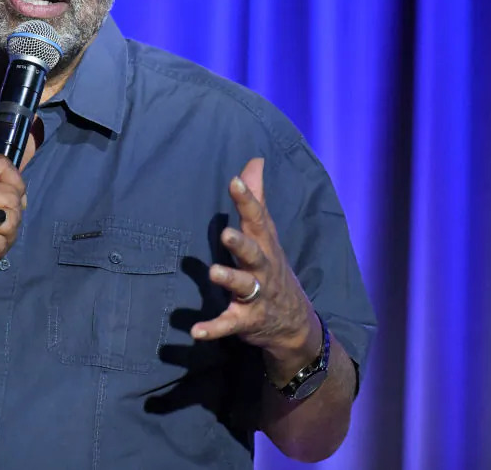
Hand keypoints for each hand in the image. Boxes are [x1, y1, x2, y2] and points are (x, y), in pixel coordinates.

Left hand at [190, 158, 318, 368]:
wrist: (295, 324)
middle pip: (254, 252)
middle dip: (241, 243)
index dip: (248, 200)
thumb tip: (254, 160)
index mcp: (264, 244)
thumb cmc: (272, 267)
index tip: (235, 181)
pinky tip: (195, 330)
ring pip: (243, 286)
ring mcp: (256, 296)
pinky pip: (228, 324)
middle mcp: (262, 268)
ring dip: (229, 279)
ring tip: (213, 273)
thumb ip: (257, 198)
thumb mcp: (267, 234)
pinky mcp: (246, 321)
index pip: (257, 218)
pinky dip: (213, 328)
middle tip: (226, 233)